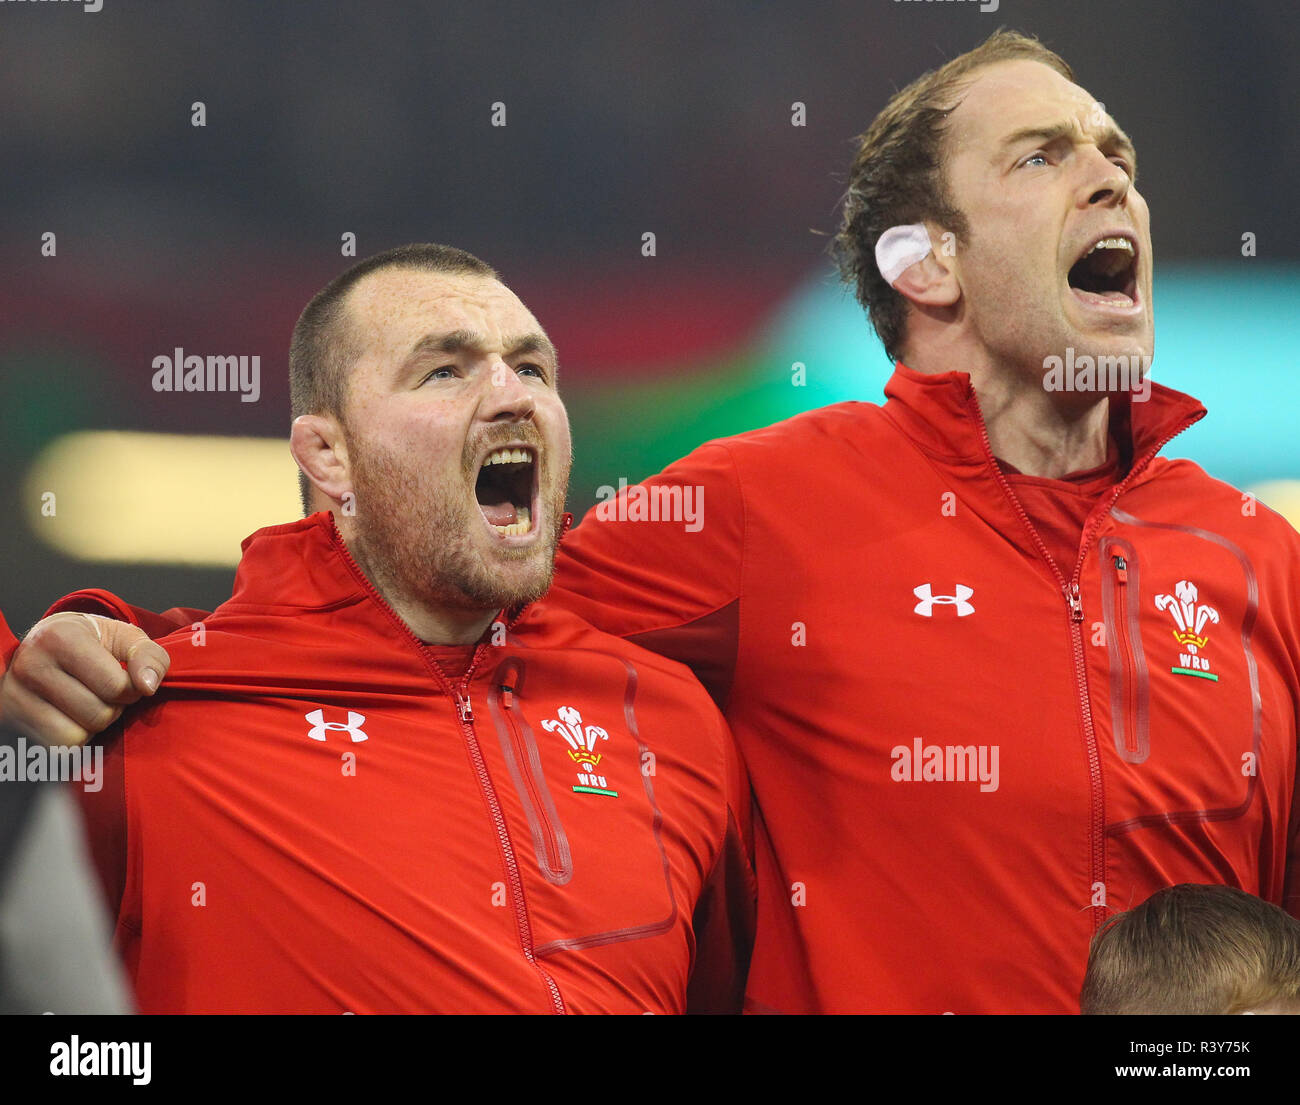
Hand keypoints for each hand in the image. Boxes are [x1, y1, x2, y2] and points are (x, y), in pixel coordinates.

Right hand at [0, 613, 170, 745]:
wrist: (44, 645)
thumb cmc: (93, 642)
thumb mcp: (126, 638)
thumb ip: (149, 656)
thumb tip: (148, 687)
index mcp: (62, 637)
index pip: (115, 687)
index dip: (132, 690)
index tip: (125, 680)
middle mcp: (30, 664)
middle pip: (98, 716)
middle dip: (113, 709)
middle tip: (104, 693)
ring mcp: (13, 694)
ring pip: (75, 737)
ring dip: (91, 727)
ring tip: (86, 703)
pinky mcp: (8, 718)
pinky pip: (55, 749)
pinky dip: (71, 739)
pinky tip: (69, 717)